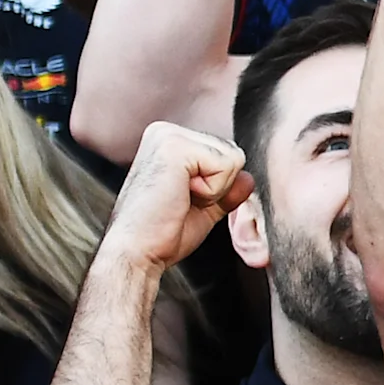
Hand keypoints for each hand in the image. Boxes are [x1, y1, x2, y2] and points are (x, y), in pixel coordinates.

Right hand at [107, 122, 249, 271]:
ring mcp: (168, 135)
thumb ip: (228, 188)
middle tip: (181, 202)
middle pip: (234, 154)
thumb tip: (248, 176)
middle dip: (219, 187)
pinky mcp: (174, 146)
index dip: (218, 187)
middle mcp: (166, 131)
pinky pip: (226, 166)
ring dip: (215, 190)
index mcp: (169, 141)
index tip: (183, 202)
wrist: (136, 253)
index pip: (227, 155)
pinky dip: (212, 191)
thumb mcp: (205, 206)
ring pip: (234, 158)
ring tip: (179, 199)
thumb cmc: (163, 234)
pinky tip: (181, 196)